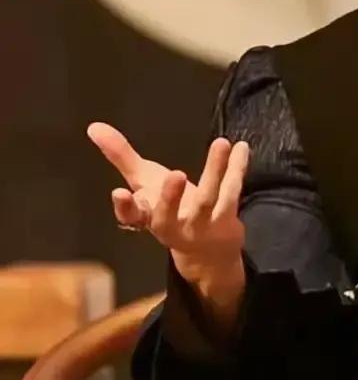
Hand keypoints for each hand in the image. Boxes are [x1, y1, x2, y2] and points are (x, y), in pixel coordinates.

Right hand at [86, 122, 248, 293]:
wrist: (205, 253)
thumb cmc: (168, 209)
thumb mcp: (144, 183)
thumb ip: (121, 156)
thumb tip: (94, 126)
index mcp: (147, 217)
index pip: (131, 216)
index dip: (125, 207)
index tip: (119, 193)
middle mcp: (172, 226)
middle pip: (169, 215)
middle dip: (170, 196)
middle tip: (174, 174)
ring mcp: (200, 226)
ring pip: (207, 198)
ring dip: (214, 171)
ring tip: (221, 143)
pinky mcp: (225, 221)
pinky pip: (232, 192)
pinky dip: (237, 168)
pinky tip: (241, 147)